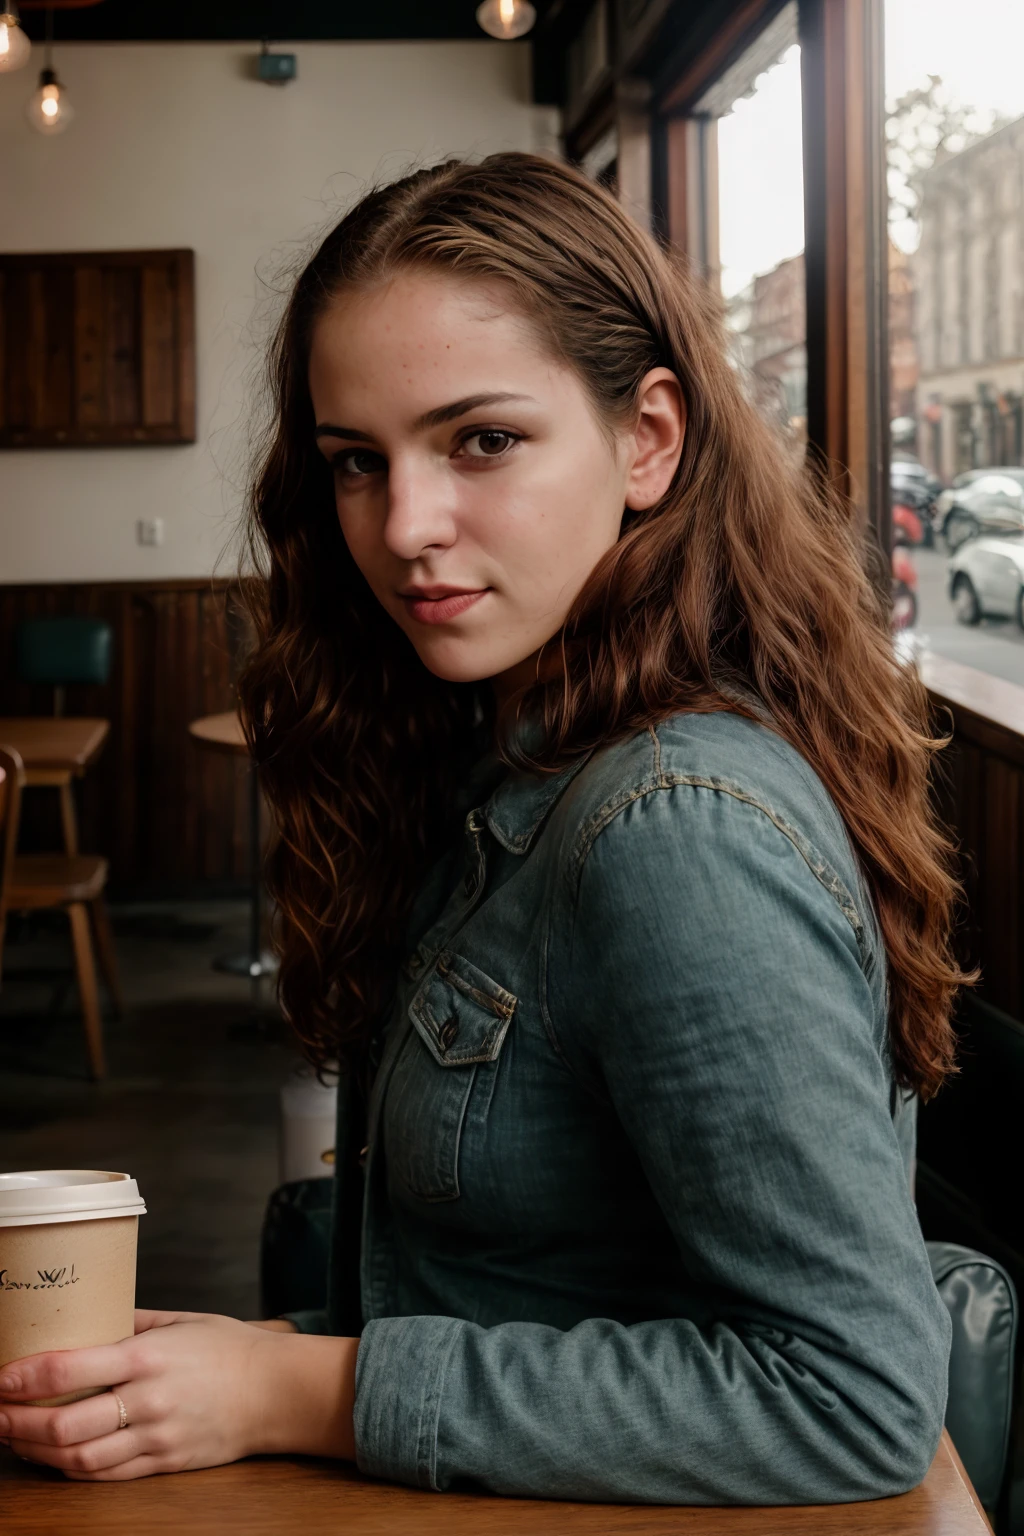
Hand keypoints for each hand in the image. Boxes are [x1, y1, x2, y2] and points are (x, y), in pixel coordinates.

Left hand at [0, 1310, 357, 1480]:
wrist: (278, 1391)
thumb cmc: (231, 1348)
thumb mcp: (181, 1321)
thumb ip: (131, 1322)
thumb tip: (87, 1320)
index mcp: (148, 1356)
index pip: (69, 1370)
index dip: (24, 1379)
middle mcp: (148, 1400)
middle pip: (64, 1425)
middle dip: (17, 1423)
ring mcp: (155, 1438)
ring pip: (79, 1459)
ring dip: (37, 1451)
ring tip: (13, 1437)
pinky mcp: (164, 1463)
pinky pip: (107, 1475)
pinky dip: (72, 1469)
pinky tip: (54, 1457)